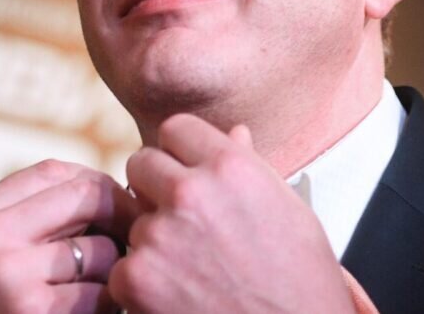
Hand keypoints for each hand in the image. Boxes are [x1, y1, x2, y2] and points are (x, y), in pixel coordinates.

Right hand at [0, 159, 138, 313]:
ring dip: (111, 269)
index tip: (112, 202)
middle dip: (118, 213)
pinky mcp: (34, 312)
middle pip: (82, 197)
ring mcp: (7, 277)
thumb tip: (102, 193)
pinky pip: (99, 294)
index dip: (93, 182)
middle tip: (132, 233)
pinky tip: (91, 313)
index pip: (50, 172)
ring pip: (100, 250)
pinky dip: (105, 304)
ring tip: (98, 287)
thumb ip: (19, 221)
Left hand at [109, 115, 353, 312]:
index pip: (176, 128)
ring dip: (153, 239)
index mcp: (231, 167)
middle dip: (155, 187)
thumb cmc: (301, 283)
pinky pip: (122, 265)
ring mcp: (160, 234)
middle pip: (141, 163)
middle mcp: (192, 192)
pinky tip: (178, 295)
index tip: (185, 170)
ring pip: (134, 218)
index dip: (180, 152)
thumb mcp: (290, 211)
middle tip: (181, 220)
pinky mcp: (136, 277)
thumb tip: (235, 133)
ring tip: (194, 268)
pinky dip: (141, 284)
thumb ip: (251, 167)